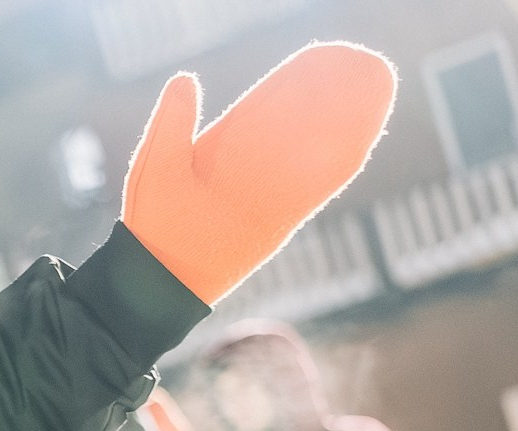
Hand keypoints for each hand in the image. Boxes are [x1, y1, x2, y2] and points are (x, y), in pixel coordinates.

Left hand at [122, 43, 397, 302]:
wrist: (159, 278)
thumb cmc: (153, 223)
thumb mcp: (158, 164)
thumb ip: (173, 121)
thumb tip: (186, 77)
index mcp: (219, 154)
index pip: (258, 112)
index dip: (282, 89)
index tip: (304, 64)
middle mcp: (248, 173)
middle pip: (291, 129)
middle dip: (317, 102)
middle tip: (345, 69)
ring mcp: (267, 195)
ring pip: (311, 153)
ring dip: (338, 126)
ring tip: (364, 90)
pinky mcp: (281, 219)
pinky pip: (318, 188)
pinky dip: (340, 164)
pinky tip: (359, 139)